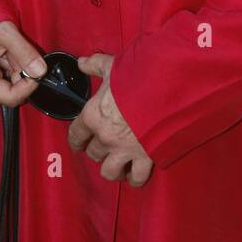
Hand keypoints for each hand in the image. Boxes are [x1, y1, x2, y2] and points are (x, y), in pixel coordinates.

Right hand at [0, 20, 46, 105]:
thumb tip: (40, 71)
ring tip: (8, 50)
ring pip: (13, 85)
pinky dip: (13, 67)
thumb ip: (24, 52)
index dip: (28, 84)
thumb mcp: (5, 32)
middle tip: (15, 51)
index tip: (38, 70)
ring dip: (17, 68)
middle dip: (21, 72)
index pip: (11, 97)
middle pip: (13, 91)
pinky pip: (9, 79)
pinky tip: (7, 54)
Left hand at [67, 53, 152, 186]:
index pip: (75, 135)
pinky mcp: (144, 158)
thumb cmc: (136, 77)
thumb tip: (82, 63)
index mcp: (93, 116)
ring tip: (118, 163)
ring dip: (112, 168)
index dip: (76, 140)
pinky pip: (136, 178)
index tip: (79, 142)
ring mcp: (124, 150)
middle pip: (93, 154)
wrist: (165, 89)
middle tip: (105, 146)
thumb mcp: (112, 67)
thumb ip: (95, 65)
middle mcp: (105, 137)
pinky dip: (134, 178)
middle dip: (97, 150)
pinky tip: (134, 174)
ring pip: (109, 172)